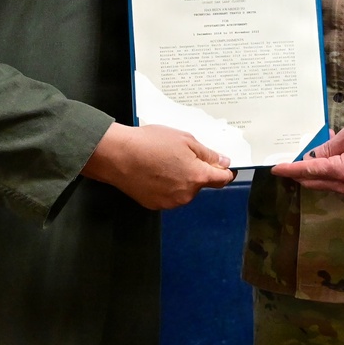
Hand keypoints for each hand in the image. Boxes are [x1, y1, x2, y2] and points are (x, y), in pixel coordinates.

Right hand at [82, 123, 234, 208]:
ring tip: (163, 161)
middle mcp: (186, 194)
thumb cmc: (149, 144)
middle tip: (180, 154)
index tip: (224, 167)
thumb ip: (207, 153)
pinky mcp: (155, 205)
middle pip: (200, 183)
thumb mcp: (185, 139)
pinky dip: (166, 186)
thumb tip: (223, 162)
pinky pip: (168, 195)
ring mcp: (170, 202)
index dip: (225, 171)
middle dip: (195, 171)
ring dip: (180, 179)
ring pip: (184, 190)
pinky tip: (154, 172)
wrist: (118, 155)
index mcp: (197, 176)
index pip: (222, 179)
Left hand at [271, 122, 343, 196]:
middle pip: (311, 181)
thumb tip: (310, 156)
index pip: (308, 170)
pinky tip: (326, 159)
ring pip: (320, 184)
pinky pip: (331, 185)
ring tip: (310, 154)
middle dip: (297, 171)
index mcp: (342, 171)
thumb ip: (328, 146)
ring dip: (310, 172)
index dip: (290, 169)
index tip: (275, 168)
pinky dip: (323, 174)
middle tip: (289, 158)